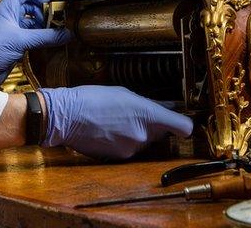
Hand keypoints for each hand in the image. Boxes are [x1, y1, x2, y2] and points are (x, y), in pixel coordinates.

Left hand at [0, 0, 70, 87]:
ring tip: (55, 27)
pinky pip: (32, 29)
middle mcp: (10, 13)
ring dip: (44, 19)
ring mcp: (13, 25)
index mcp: (8, 6)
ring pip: (32, 14)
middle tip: (57, 13)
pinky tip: (50, 37)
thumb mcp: (21, 41)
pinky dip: (41, 31)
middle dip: (45, 4)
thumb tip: (66, 34)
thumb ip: (45, 37)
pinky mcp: (16, 38)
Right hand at [40, 85, 193, 159]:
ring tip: (119, 120)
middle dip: (155, 126)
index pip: (183, 128)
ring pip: (145, 141)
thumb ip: (149, 103)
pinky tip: (110, 129)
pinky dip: (125, 140)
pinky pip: (130, 148)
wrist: (65, 117)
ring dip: (138, 133)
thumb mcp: (124, 93)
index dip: (184, 125)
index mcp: (148, 115)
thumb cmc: (92, 99)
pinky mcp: (119, 158)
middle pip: (162, 134)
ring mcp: (131, 149)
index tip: (181, 121)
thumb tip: (167, 107)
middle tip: (139, 114)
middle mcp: (143, 136)